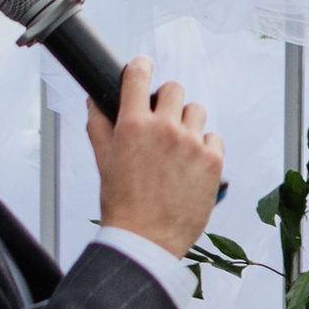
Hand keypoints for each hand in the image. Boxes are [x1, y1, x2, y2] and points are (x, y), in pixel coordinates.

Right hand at [88, 57, 224, 255]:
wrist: (146, 240)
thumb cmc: (122, 203)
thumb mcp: (103, 160)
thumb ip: (99, 125)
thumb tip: (95, 100)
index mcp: (133, 125)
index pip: (139, 75)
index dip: (141, 68)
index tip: (143, 69)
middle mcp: (164, 129)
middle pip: (174, 88)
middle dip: (167, 100)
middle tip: (162, 120)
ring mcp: (192, 144)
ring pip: (196, 111)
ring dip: (187, 123)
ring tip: (177, 147)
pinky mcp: (213, 160)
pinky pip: (214, 138)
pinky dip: (204, 147)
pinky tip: (191, 165)